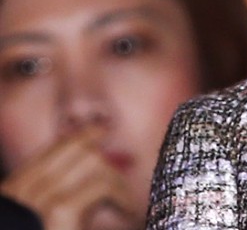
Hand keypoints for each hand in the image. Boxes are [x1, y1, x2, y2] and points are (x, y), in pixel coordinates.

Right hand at [0, 127, 136, 229]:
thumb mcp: (42, 220)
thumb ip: (61, 202)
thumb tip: (92, 187)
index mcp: (13, 193)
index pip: (50, 151)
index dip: (79, 138)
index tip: (100, 132)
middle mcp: (21, 190)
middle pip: (74, 149)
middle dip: (104, 161)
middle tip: (122, 189)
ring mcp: (37, 197)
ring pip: (91, 161)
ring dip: (116, 181)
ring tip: (125, 207)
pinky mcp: (58, 209)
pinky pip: (100, 183)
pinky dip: (120, 196)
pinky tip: (127, 214)